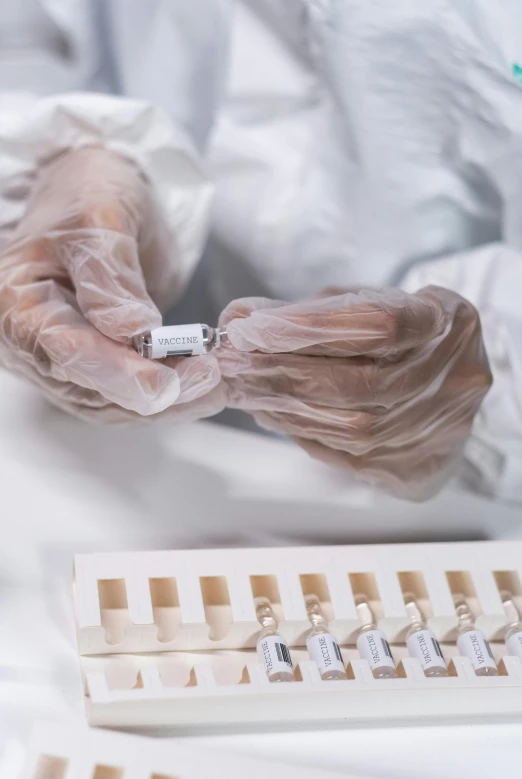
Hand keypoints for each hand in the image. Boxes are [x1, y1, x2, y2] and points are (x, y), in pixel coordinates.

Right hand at [0, 147, 223, 422]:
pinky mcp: (95, 366)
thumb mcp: (100, 218)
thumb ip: (111, 275)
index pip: (63, 351)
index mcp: (16, 303)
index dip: (116, 373)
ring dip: (167, 401)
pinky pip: (127, 396)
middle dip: (152, 391)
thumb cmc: (90, 193)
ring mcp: (61, 360)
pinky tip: (204, 388)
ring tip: (216, 384)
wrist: (100, 197)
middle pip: (89, 389)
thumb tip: (132, 331)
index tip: (164, 384)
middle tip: (208, 377)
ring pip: (112, 403)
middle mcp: (30, 342)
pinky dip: (167, 396)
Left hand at [218, 287, 491, 498]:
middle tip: (231, 362)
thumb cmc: (401, 335)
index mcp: (447, 324)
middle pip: (358, 385)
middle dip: (283, 372)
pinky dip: (301, 430)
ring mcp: (437, 429)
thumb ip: (304, 311)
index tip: (251, 328)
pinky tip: (271, 410)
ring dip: (285, 406)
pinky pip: (347, 454)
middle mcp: (450, 380)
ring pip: (351, 427)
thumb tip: (238, 321)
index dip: (308, 328)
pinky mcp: (414, 466)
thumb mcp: (360, 303)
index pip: (376, 326)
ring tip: (243, 386)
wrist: (449, 383)